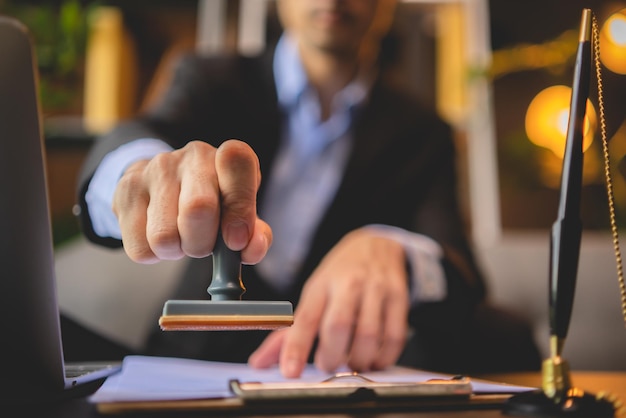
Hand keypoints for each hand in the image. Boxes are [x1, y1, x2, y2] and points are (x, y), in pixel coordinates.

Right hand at [112, 139, 271, 263]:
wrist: (163, 186)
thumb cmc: (214, 205)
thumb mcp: (241, 214)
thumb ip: (256, 235)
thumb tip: (251, 248)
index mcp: (228, 156)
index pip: (237, 163)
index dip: (239, 207)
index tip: (236, 240)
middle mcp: (194, 155)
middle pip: (197, 209)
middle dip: (202, 244)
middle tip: (202, 246)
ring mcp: (156, 168)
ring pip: (164, 236)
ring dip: (176, 250)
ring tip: (179, 238)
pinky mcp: (127, 188)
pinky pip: (140, 246)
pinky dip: (152, 254)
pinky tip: (157, 234)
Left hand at [249, 228, 408, 376]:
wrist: (376, 244)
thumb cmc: (340, 276)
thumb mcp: (313, 294)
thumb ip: (288, 332)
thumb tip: (260, 362)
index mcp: (321, 284)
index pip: (306, 318)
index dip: (296, 347)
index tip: (290, 372)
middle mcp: (349, 284)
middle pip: (339, 325)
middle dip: (331, 356)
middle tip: (327, 365)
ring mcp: (377, 289)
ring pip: (369, 334)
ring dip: (358, 360)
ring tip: (352, 363)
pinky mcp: (399, 297)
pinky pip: (395, 336)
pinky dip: (383, 356)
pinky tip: (374, 358)